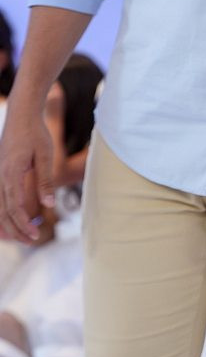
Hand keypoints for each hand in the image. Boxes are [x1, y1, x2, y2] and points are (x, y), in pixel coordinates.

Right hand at [0, 111, 54, 242]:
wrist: (21, 115)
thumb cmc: (35, 133)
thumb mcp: (45, 155)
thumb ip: (45, 180)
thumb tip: (49, 204)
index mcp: (11, 173)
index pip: (14, 207)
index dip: (23, 224)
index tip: (36, 235)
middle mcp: (1, 176)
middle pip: (3, 212)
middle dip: (16, 230)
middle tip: (32, 241)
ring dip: (10, 224)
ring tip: (24, 236)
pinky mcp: (1, 174)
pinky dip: (4, 213)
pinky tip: (14, 220)